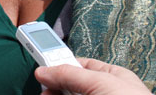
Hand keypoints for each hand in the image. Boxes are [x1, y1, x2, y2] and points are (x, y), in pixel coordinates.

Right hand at [35, 58, 151, 94]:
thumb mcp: (100, 83)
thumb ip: (71, 74)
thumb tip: (44, 70)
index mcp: (113, 77)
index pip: (81, 65)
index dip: (61, 65)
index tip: (42, 68)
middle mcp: (105, 94)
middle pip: (71, 87)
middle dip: (55, 88)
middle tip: (45, 92)